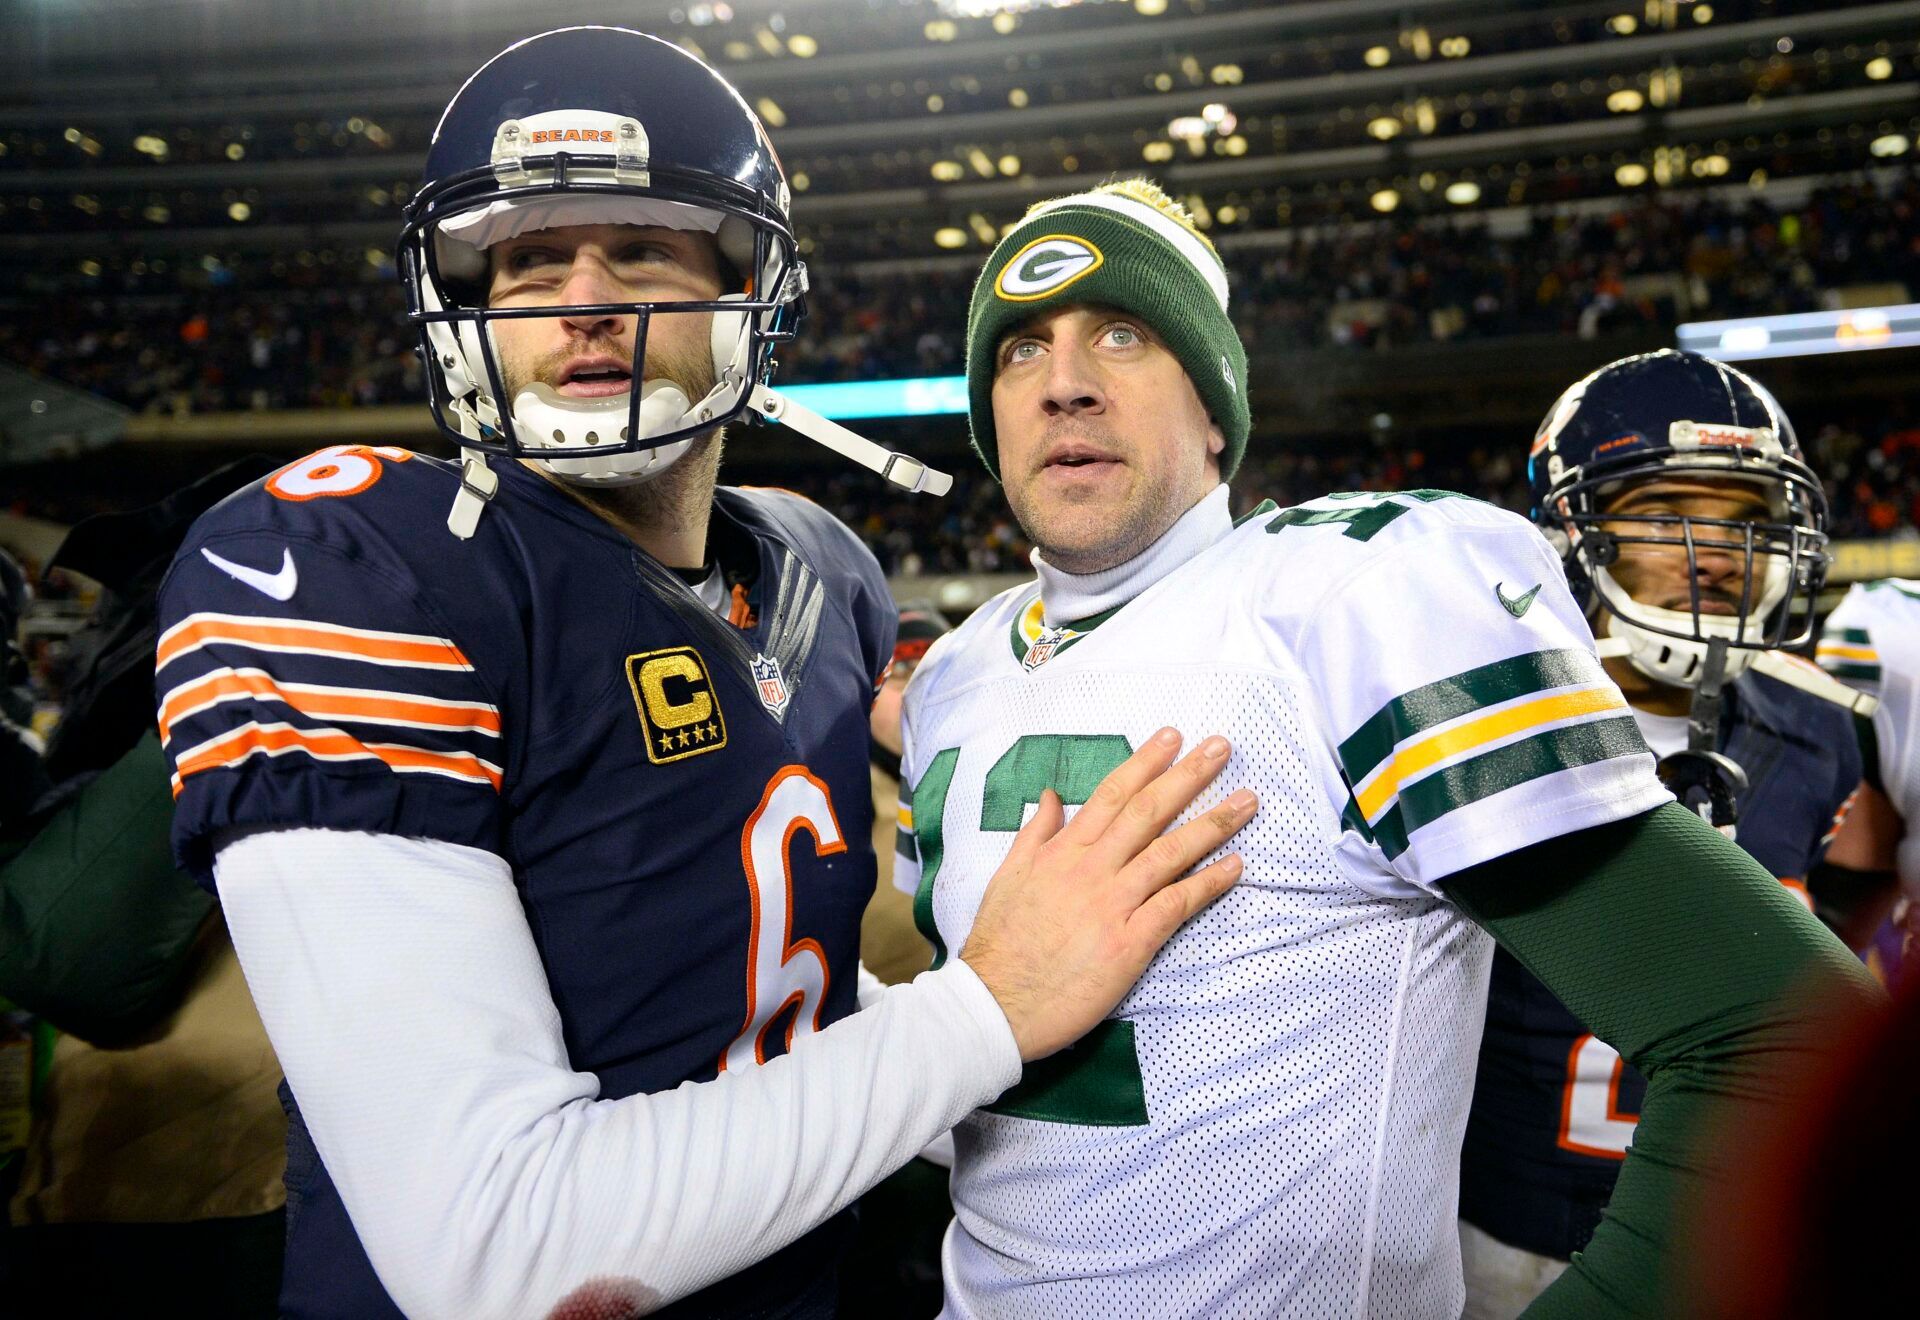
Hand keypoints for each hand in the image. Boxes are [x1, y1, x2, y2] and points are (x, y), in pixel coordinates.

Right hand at [959, 728, 1254, 1060]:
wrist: (995, 1004)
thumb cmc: (999, 945)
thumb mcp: (1007, 877)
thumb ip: (1035, 834)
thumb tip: (1054, 795)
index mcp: (1061, 852)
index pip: (1110, 796)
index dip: (1144, 764)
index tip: (1172, 738)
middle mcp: (1091, 870)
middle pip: (1147, 813)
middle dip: (1187, 777)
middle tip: (1221, 748)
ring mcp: (1112, 905)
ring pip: (1169, 853)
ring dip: (1212, 824)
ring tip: (1247, 801)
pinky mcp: (1129, 943)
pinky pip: (1175, 905)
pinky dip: (1207, 883)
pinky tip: (1236, 865)